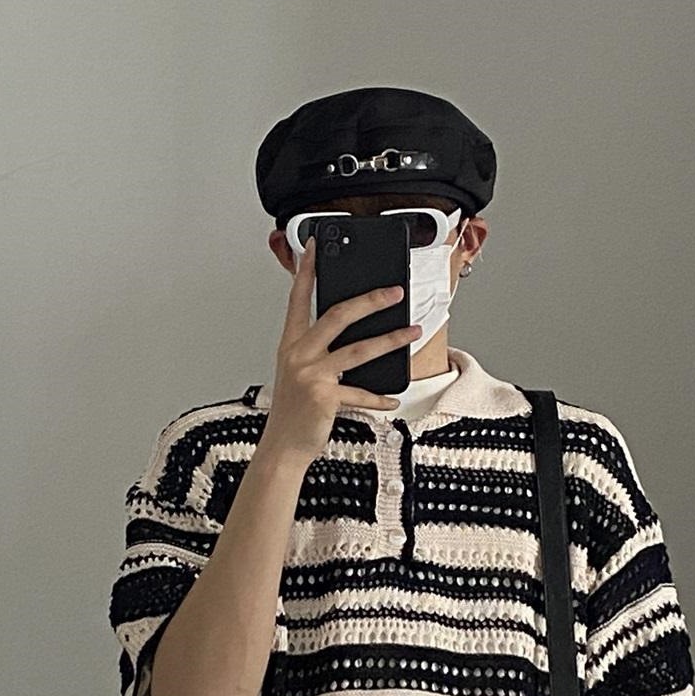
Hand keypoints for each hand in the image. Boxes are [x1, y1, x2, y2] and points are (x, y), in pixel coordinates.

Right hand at [263, 234, 420, 460]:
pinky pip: (360, 392)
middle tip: (394, 292)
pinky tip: (392, 398)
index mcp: (290, 344)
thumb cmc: (294, 411)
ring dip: (390, 340)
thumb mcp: (298, 374)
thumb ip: (317, 351)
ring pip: (358, 349)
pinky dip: (379, 397)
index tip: (314, 248)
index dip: (305, 272)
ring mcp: (311, 375)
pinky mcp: (324, 396)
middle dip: (370, 301)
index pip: (298, 299)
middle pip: (337, 315)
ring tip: (411, 332)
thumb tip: (352, 336)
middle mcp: (298, 354)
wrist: (283, 447)